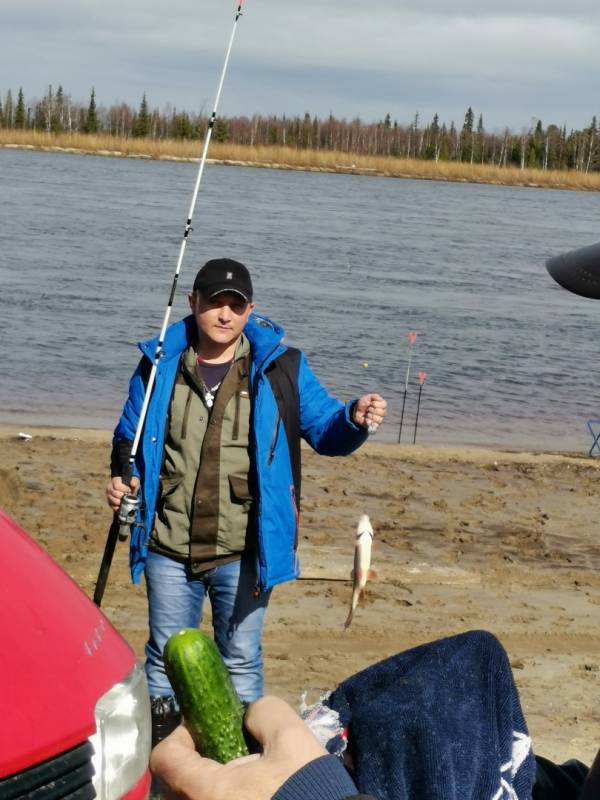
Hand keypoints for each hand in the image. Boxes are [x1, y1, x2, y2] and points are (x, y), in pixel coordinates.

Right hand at [105, 476, 139, 512]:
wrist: (128, 489)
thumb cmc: (130, 484)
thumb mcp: (134, 481)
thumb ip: (134, 481)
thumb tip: (133, 484)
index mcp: (115, 481)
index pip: (117, 486)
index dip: (124, 489)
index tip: (129, 490)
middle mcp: (109, 487)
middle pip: (114, 493)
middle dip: (123, 496)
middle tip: (128, 496)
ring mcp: (108, 495)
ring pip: (113, 500)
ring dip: (121, 502)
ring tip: (126, 500)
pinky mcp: (109, 502)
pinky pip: (113, 506)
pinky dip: (118, 507)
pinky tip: (123, 505)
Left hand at [150, 696, 326, 799]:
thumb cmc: (304, 786)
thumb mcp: (290, 736)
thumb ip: (262, 712)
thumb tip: (249, 717)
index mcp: (207, 792)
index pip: (164, 757)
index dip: (181, 734)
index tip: (205, 728)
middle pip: (174, 783)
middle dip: (195, 760)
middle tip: (226, 750)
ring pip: (191, 799)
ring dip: (207, 783)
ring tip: (243, 777)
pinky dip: (222, 797)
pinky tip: (251, 794)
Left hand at [352, 393, 386, 429]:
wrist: (356, 411)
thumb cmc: (363, 403)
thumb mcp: (367, 397)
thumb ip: (373, 397)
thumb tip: (376, 400)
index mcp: (382, 404)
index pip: (384, 405)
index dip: (376, 404)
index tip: (370, 403)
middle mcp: (383, 412)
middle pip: (382, 412)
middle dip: (373, 410)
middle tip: (368, 409)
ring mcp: (380, 419)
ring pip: (379, 419)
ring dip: (370, 416)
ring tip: (367, 414)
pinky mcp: (376, 425)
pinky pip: (375, 425)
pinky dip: (369, 421)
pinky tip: (366, 419)